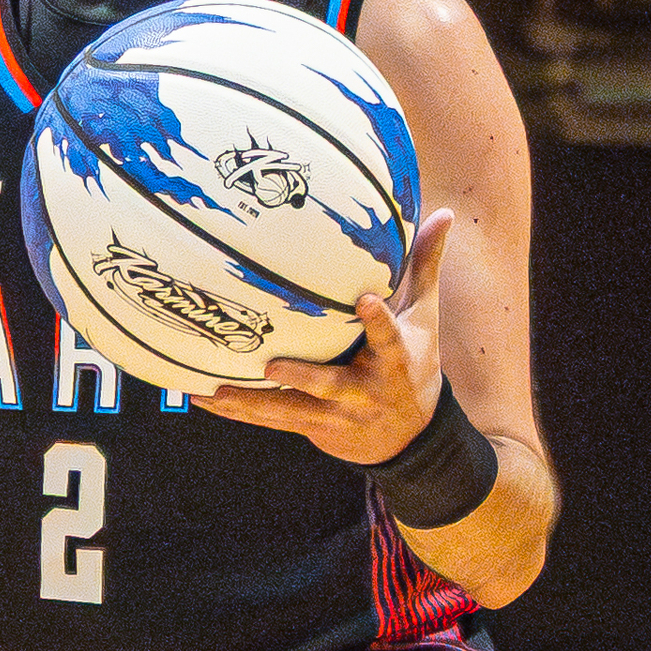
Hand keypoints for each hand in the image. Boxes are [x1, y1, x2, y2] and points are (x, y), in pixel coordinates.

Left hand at [193, 210, 453, 463]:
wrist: (412, 439)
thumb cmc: (416, 363)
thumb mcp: (424, 318)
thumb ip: (425, 266)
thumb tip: (445, 211)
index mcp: (394, 359)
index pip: (389, 337)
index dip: (378, 321)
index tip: (364, 300)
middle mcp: (363, 390)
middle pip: (331, 385)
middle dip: (303, 378)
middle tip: (273, 366)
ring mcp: (336, 413)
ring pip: (291, 410)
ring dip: (253, 402)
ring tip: (217, 389)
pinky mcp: (313, 427)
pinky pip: (272, 420)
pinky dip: (239, 411)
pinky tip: (204, 397)